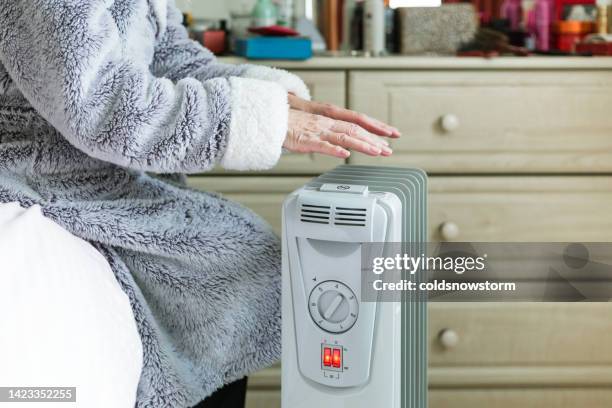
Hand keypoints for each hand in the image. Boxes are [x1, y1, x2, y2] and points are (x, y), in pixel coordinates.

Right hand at [283, 95, 400, 158]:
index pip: (358, 121)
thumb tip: (342, 139)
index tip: (391, 133)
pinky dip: (335, 149)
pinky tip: (345, 154)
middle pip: (355, 129)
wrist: (269, 118)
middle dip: (374, 139)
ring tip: (376, 152)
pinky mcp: (305, 140)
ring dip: (362, 144)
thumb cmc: (288, 122)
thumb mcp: (313, 124)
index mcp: (329, 117)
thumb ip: (328, 130)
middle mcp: (326, 122)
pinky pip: (322, 145)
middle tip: (389, 149)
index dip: (376, 127)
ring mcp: (317, 130)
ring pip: (344, 136)